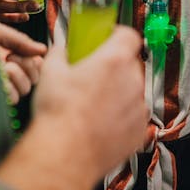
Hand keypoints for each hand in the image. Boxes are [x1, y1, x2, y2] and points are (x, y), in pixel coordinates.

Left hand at [0, 19, 46, 103]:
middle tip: (14, 56)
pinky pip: (14, 97)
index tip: (32, 53)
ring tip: (6, 64)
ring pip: (26, 88)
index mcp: (6, 57)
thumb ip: (20, 40)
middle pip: (34, 78)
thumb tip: (43, 50)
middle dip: (29, 65)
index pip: (33, 65)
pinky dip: (12, 85)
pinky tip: (1, 75)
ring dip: (20, 73)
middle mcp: (4, 73)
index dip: (36, 60)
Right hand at [0, 27, 150, 189]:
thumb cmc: (58, 113)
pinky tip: (100, 125)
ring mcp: (139, 108)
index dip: (119, 35)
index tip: (108, 39)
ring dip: (119, 94)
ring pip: (133, 92)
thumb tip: (61, 49)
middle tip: (94, 76)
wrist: (65, 154)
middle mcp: (133, 81)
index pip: (129, 36)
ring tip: (94, 106)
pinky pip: (133, 117)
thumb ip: (59, 54)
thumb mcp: (50, 73)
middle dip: (115, 67)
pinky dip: (121, 118)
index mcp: (114, 60)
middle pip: (130, 65)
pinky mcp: (139, 132)